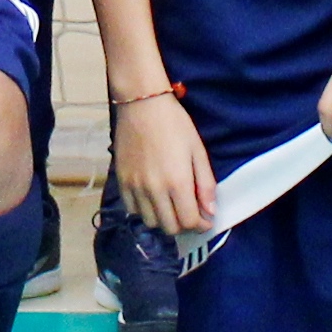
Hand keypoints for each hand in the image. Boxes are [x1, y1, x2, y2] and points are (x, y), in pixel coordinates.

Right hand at [103, 88, 211, 235]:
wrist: (142, 105)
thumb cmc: (175, 124)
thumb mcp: (197, 151)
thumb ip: (205, 184)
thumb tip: (210, 211)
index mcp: (177, 182)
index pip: (189, 222)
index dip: (200, 225)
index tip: (205, 220)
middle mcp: (155, 190)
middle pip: (170, 227)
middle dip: (184, 225)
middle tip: (190, 213)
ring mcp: (135, 187)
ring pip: (150, 222)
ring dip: (164, 220)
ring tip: (171, 206)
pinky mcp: (122, 181)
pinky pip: (133, 209)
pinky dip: (145, 210)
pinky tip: (153, 198)